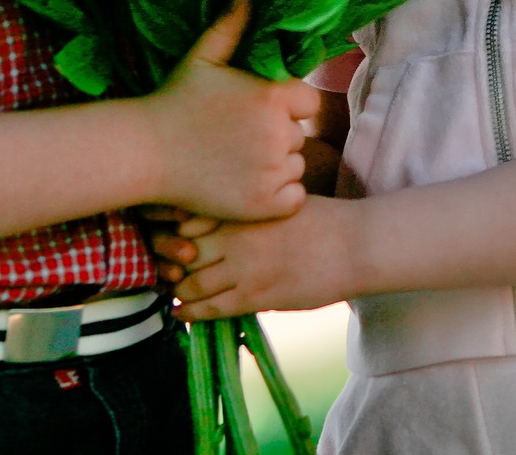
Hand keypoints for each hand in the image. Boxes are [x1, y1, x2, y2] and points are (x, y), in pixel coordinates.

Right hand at [142, 0, 319, 221]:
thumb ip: (231, 24)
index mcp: (272, 97)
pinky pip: (293, 197)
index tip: (254, 112)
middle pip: (299, 135)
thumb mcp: (203, 57)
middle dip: (276, 136)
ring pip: (295, 166)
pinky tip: (246, 184)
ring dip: (276, 165)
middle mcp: (277, 135)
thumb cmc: (175, 100)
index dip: (284, 107)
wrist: (145, 153)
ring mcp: (271, 172)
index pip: (306, 102)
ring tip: (237, 160)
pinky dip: (278, 196)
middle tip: (238, 138)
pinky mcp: (264, 205)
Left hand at [153, 198, 364, 318]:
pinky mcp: (256, 295)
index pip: (186, 218)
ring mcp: (244, 266)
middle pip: (181, 250)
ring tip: (171, 293)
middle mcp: (236, 235)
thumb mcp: (280, 201)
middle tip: (161, 268)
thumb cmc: (323, 219)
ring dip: (177, 290)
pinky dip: (191, 312)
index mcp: (242, 208)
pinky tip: (180, 314)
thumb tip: (223, 217)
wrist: (354, 244)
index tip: (161, 236)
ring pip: (192, 282)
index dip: (168, 231)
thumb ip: (249, 208)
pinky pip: (212, 307)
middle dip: (167, 261)